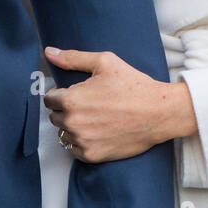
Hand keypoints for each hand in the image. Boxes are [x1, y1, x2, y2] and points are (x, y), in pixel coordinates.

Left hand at [43, 46, 195, 161]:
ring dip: (73, 127)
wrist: (159, 112)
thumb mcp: (104, 62)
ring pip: (64, 133)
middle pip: (54, 117)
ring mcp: (82, 140)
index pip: (48, 99)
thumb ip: (72, 58)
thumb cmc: (133, 85)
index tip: (74, 94)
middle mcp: (73, 122)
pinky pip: (75, 150)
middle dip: (66, 110)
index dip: (60, 94)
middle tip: (88, 105)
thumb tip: (49, 52)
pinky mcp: (92, 155)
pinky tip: (98, 132)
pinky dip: (82, 142)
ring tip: (95, 118)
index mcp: (71, 99)